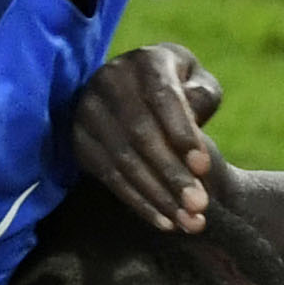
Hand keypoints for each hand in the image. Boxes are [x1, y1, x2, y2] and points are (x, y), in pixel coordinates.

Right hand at [73, 43, 227, 231]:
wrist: (133, 89)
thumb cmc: (178, 88)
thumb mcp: (197, 82)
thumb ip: (203, 96)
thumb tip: (192, 122)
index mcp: (145, 61)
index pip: (162, 97)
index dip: (182, 132)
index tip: (204, 167)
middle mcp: (109, 81)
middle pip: (140, 133)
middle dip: (172, 174)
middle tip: (199, 206)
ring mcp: (88, 111)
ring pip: (123, 160)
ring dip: (157, 196)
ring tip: (188, 222)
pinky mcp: (80, 141)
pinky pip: (109, 177)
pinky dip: (139, 202)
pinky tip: (165, 222)